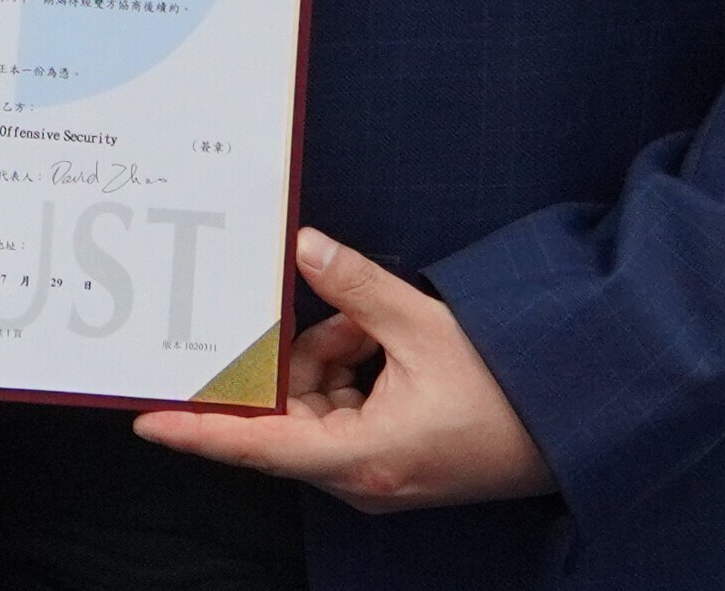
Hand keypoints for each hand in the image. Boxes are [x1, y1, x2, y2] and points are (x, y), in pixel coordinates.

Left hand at [134, 231, 554, 511]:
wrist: (577, 426)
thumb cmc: (510, 391)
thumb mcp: (426, 328)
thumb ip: (357, 289)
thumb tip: (305, 247)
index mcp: (361, 457)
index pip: (257, 447)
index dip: (198, 433)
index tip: (147, 421)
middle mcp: (361, 477)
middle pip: (287, 418)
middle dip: (295, 361)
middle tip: (326, 316)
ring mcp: (377, 473)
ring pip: (315, 410)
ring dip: (330, 361)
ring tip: (371, 325)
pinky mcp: (393, 460)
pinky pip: (345, 413)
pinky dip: (352, 373)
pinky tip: (381, 340)